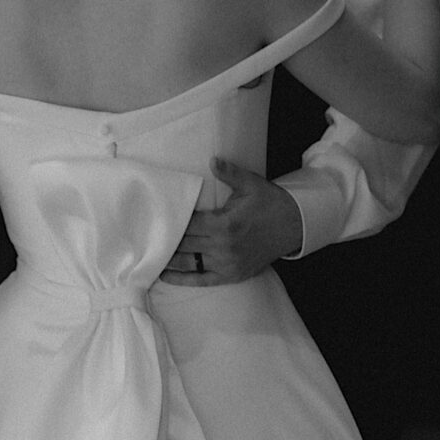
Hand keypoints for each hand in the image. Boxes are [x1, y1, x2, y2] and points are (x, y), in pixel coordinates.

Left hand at [160, 158, 302, 286]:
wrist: (295, 227)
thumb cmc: (271, 204)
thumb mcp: (252, 185)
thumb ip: (230, 173)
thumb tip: (213, 159)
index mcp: (224, 224)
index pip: (187, 224)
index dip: (170, 220)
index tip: (153, 217)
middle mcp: (223, 247)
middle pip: (183, 243)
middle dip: (164, 239)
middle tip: (143, 234)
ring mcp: (227, 264)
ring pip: (188, 263)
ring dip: (168, 260)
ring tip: (147, 254)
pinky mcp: (232, 275)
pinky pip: (202, 279)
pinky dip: (183, 279)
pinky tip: (165, 275)